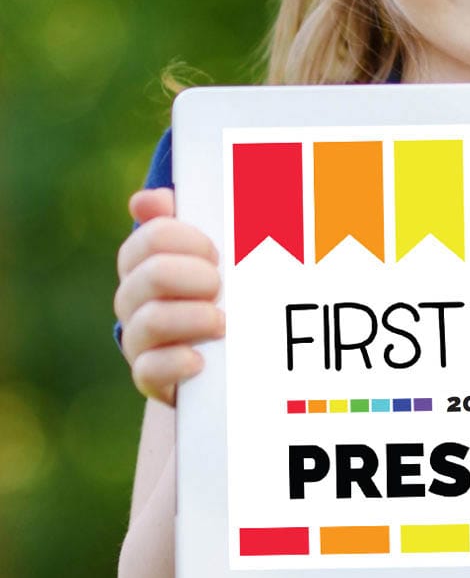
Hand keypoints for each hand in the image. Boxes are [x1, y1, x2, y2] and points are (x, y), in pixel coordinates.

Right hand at [114, 188, 224, 405]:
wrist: (225, 360)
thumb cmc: (222, 294)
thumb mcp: (215, 256)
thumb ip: (187, 222)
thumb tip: (147, 199)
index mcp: (145, 262)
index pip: (152, 237)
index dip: (189, 241)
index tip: (216, 253)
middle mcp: (134, 299)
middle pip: (152, 274)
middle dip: (195, 277)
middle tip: (220, 287)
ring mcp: (139, 340)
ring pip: (150, 322)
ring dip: (194, 318)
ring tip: (222, 322)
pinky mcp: (151, 378)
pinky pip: (148, 370)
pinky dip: (177, 363)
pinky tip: (200, 360)